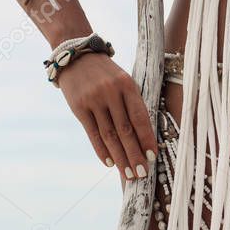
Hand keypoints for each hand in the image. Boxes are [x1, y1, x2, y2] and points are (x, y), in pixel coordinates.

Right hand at [58, 53, 157, 182]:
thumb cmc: (106, 73)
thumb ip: (131, 103)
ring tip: (128, 174)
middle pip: (125, 130)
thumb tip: (142, 137)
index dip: (147, 138)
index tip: (153, 157)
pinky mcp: (79, 107)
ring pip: (110, 135)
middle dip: (135, 154)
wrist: (76, 56)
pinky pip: (93, 134)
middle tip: (142, 174)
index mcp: (127, 84)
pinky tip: (110, 163)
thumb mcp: (122, 80)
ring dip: (120, 158)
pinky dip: (102, 151)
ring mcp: (94, 100)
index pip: (140, 116)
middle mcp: (111, 92)